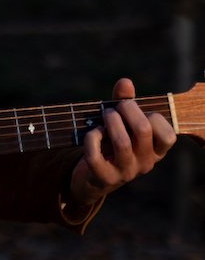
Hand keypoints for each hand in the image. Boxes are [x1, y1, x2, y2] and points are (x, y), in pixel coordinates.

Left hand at [68, 77, 176, 205]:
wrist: (93, 178)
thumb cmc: (111, 143)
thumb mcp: (122, 123)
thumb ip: (125, 102)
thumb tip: (126, 82)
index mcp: (156, 150)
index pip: (168, 134)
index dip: (152, 116)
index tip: (136, 111)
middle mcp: (145, 163)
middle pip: (142, 130)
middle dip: (126, 110)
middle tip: (114, 107)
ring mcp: (126, 172)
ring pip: (121, 142)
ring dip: (109, 121)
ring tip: (103, 116)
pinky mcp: (104, 177)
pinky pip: (96, 155)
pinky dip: (91, 137)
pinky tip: (91, 132)